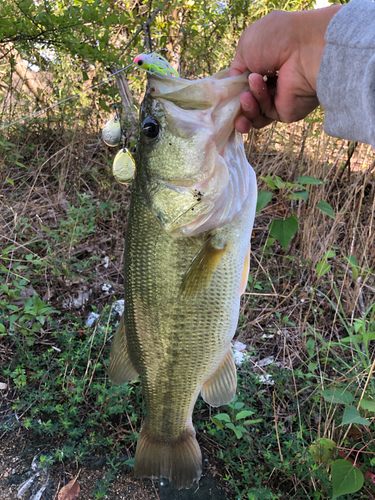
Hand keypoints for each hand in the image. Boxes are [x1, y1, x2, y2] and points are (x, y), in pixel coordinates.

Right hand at [229, 6, 341, 132]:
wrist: (306, 48)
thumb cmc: (278, 38)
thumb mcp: (246, 46)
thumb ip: (235, 69)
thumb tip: (234, 86)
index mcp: (266, 63)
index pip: (244, 83)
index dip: (233, 90)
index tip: (224, 93)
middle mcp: (273, 82)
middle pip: (247, 102)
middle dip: (236, 105)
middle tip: (231, 102)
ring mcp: (279, 99)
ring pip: (252, 113)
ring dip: (245, 106)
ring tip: (245, 96)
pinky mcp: (285, 112)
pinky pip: (262, 116)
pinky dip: (255, 105)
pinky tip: (253, 92)